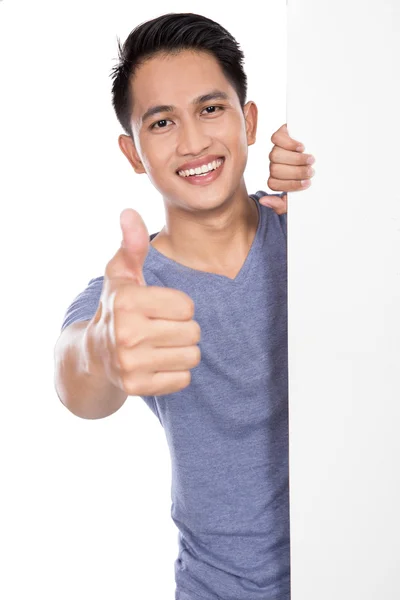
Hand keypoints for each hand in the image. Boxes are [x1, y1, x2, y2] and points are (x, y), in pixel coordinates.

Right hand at [85, 209, 200, 395]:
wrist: (94, 355)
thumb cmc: (116, 308)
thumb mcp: (121, 274)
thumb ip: (132, 244)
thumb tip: (129, 212)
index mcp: (126, 301)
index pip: (187, 307)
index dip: (178, 306)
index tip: (159, 308)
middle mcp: (126, 333)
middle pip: (193, 332)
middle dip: (183, 329)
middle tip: (160, 328)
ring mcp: (130, 363)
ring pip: (192, 356)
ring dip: (182, 351)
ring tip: (159, 345)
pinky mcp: (137, 387)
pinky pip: (183, 379)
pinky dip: (175, 372)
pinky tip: (156, 363)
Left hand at [258, 123, 315, 214]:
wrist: (324, 154)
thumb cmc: (310, 178)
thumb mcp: (299, 195)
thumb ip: (282, 204)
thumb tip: (264, 201)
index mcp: (277, 179)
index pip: (273, 184)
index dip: (290, 184)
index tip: (307, 184)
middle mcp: (275, 164)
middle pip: (275, 170)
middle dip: (296, 172)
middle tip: (311, 171)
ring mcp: (277, 149)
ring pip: (275, 155)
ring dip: (295, 159)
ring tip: (310, 160)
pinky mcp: (282, 134)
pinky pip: (276, 138)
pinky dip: (289, 143)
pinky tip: (301, 147)